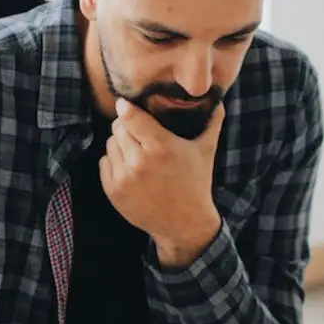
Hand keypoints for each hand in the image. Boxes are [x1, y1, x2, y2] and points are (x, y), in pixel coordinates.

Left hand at [99, 97, 225, 267]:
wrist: (184, 223)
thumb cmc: (196, 183)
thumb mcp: (206, 151)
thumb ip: (212, 122)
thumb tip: (219, 100)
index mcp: (161, 148)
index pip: (130, 116)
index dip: (125, 107)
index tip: (125, 104)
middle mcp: (139, 162)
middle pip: (118, 128)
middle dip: (126, 126)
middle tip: (136, 130)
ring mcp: (124, 178)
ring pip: (110, 144)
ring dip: (120, 144)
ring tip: (135, 150)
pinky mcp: (114, 192)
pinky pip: (104, 162)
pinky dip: (114, 161)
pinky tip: (129, 166)